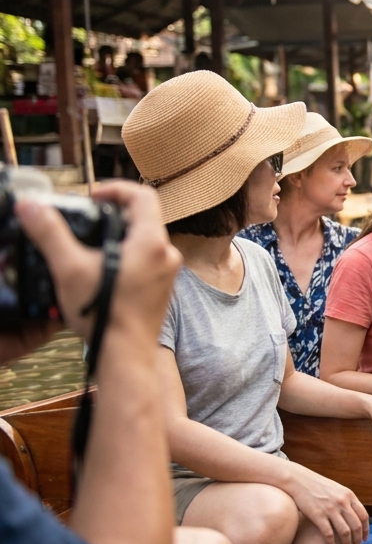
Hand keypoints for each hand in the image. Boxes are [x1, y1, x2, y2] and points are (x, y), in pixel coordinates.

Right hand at [10, 181, 178, 354]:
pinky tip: (99, 271)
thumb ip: (50, 233)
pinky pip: (145, 262)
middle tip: (84, 221)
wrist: (125, 355)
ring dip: (117, 238)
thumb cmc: (104, 313)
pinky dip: (124, 257)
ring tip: (87, 247)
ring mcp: (167, 273)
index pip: (142, 195)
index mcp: (152, 241)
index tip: (91, 196)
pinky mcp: (161, 289)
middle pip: (142, 218)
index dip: (115, 188)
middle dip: (112, 215)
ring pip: (143, 241)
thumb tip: (31, 205)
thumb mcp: (69, 268)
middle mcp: (167, 254)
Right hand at [284, 464, 369, 543]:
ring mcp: (330, 509)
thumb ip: (346, 501)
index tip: (364, 539)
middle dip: (358, 540)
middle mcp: (342, 502)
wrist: (298, 480)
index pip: (363, 516)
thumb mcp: (336, 490)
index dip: (366, 530)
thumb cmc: (317, 487)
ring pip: (345, 532)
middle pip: (356, 526)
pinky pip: (329, 535)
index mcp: (349, 495)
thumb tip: (354, 515)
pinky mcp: (318, 515)